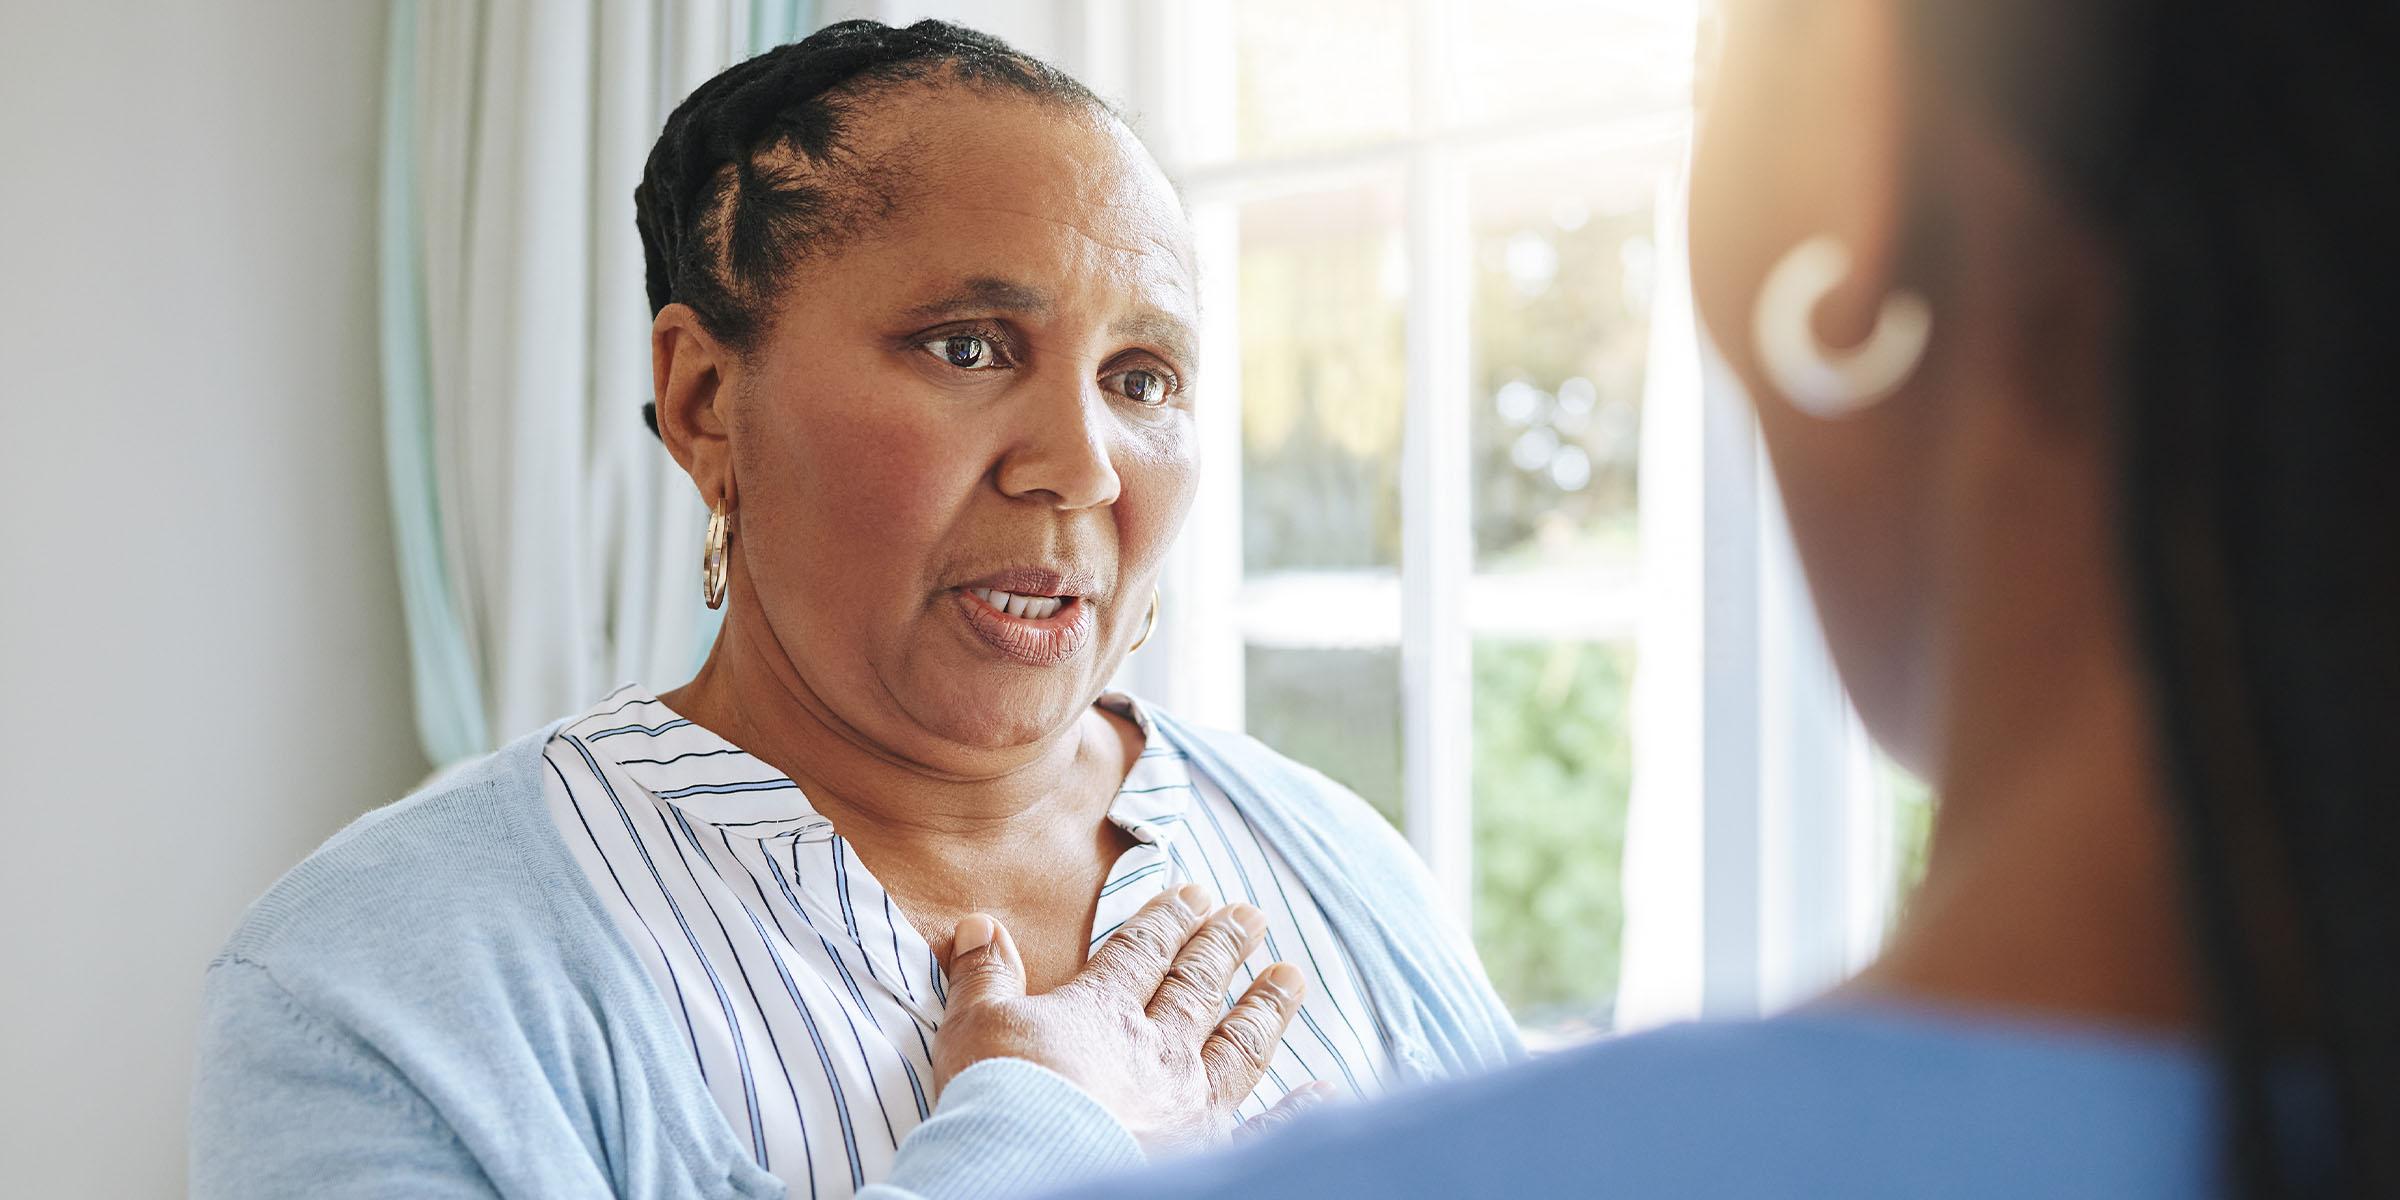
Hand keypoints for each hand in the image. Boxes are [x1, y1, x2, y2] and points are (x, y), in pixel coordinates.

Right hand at [934, 884, 1310, 1152]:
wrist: (1034, 1169)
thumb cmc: (1001, 1097)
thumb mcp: (975, 1026)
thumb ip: (983, 975)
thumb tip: (979, 924)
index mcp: (1103, 1011)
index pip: (1142, 953)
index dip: (1167, 920)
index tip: (1194, 893)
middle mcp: (1158, 1049)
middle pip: (1198, 987)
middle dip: (1224, 947)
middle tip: (1253, 915)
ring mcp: (1190, 1104)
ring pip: (1239, 1044)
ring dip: (1266, 1007)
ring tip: (1292, 975)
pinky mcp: (1207, 1154)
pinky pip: (1261, 1129)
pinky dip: (1296, 1111)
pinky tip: (1324, 1088)